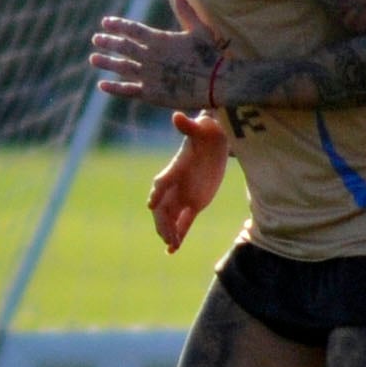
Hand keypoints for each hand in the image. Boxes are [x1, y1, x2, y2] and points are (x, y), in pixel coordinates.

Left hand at [90, 0, 227, 110]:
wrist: (218, 82)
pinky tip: (101, 85)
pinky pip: (127, 90)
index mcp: (160, 40)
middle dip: (108, 42)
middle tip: (96, 39)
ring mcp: (149, 75)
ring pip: (121, 67)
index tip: (105, 22)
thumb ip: (186, 11)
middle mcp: (150, 56)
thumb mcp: (199, 29)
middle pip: (123, 47)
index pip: (132, 30)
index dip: (117, 25)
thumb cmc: (211, 55)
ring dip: (106, 63)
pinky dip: (113, 88)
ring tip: (93, 59)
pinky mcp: (151, 93)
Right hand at [147, 110, 229, 253]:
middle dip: (163, 222)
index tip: (152, 203)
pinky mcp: (194, 204)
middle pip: (163, 208)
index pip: (162, 183)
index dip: (157, 192)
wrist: (213, 141)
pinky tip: (173, 250)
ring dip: (170, 232)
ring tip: (172, 246)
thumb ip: (188, 126)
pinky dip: (179, 236)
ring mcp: (183, 197)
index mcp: (174, 170)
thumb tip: (178, 116)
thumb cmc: (205, 133)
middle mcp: (174, 187)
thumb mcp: (200, 129)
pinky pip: (183, 223)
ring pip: (171, 218)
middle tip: (167, 236)